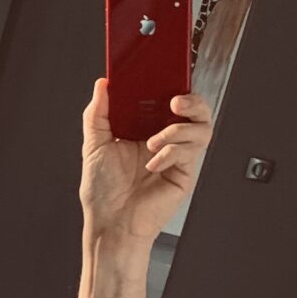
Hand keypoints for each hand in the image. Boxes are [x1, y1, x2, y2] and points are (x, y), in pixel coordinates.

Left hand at [79, 77, 213, 241]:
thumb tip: (103, 84)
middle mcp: (164, 140)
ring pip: (202, 128)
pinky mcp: (185, 173)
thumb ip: (98, 113)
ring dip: (178, 130)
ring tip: (154, 142)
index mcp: (143, 129)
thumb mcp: (94, 145)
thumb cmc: (103, 190)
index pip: (165, 99)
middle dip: (192, 100)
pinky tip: (153, 164)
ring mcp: (177, 156)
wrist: (111, 223)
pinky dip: (171, 153)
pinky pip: (191, 153)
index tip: (164, 74)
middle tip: (175, 101)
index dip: (169, 85)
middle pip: (195, 110)